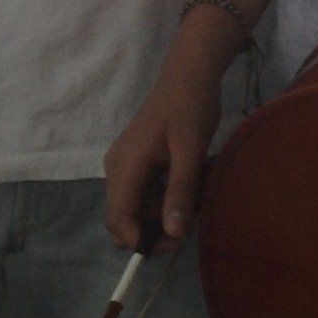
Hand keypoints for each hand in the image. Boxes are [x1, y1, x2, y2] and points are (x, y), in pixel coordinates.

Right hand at [103, 75, 220, 252]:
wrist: (189, 74)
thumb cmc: (190, 107)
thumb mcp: (191, 151)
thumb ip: (180, 191)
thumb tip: (173, 233)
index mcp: (125, 166)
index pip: (119, 219)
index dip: (142, 240)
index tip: (175, 243)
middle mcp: (117, 169)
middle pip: (125, 218)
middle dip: (156, 229)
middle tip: (191, 224)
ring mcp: (125, 165)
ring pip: (139, 208)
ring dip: (166, 212)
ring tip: (199, 198)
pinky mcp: (137, 162)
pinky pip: (147, 192)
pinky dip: (168, 197)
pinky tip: (193, 185)